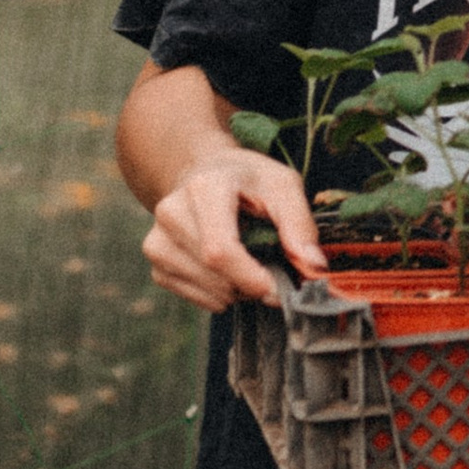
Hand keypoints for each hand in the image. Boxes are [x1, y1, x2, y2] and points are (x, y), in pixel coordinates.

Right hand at [144, 152, 326, 313]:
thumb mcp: (283, 185)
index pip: (219, 249)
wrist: (206, 172)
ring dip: (238, 291)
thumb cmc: (249, 179)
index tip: (276, 287)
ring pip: (205, 290)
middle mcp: (171, 213)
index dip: (249, 277)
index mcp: (204, 188)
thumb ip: (299, 223)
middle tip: (272, 270)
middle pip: (213, 272)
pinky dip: (220, 294)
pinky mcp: (156, 262)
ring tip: (250, 263)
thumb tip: (313, 266)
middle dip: (251, 284)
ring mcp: (157, 240)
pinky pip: (194, 297)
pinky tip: (229, 270)